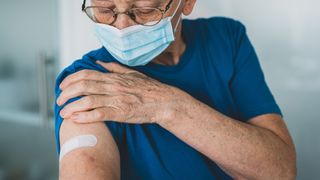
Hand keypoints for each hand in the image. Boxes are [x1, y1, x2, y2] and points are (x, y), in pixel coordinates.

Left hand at [57, 61, 182, 123]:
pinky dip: (85, 116)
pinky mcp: (121, 113)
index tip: (63, 86)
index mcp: (114, 77)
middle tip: (59, 101)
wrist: (164, 102)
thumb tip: (99, 63)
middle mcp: (113, 87)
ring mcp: (117, 100)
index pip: (87, 75)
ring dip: (72, 106)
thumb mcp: (132, 73)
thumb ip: (114, 68)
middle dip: (67, 93)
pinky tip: (76, 119)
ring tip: (63, 113)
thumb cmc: (149, 88)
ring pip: (89, 100)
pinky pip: (100, 114)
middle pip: (84, 86)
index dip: (71, 79)